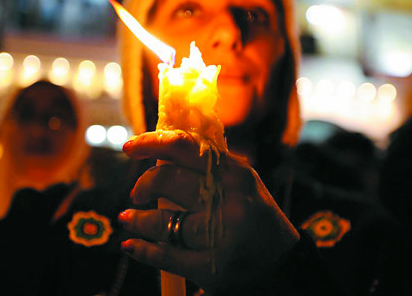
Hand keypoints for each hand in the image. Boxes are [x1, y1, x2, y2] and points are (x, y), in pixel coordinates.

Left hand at [118, 130, 298, 293]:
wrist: (283, 263)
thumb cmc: (255, 215)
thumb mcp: (241, 182)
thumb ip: (208, 166)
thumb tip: (161, 152)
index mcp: (236, 174)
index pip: (185, 147)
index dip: (151, 143)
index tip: (130, 147)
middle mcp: (230, 201)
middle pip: (167, 180)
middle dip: (143, 185)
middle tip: (136, 192)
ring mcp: (221, 236)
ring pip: (161, 221)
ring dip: (137, 219)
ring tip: (128, 218)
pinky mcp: (211, 268)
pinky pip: (165, 255)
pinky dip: (142, 250)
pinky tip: (132, 245)